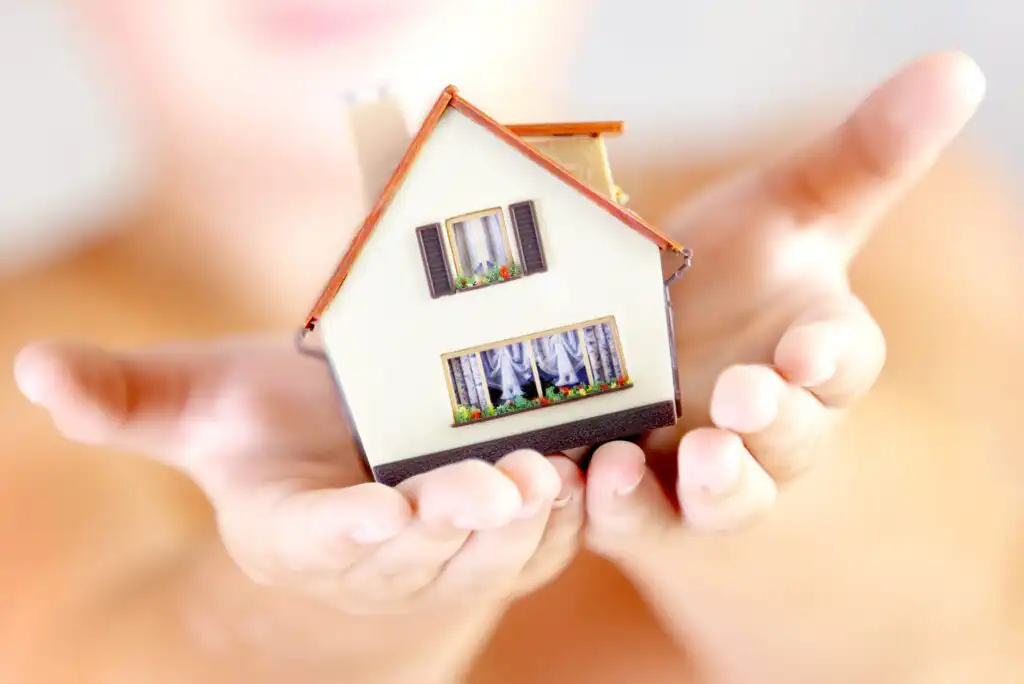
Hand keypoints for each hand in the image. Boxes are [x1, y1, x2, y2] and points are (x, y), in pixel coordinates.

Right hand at [13, 337, 583, 616]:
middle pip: (421, 546)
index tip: (374, 511)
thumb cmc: (277, 438)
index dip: (346, 530)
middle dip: (455, 520)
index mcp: (297, 528)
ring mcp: (451, 554)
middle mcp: (379, 554)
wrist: (352, 474)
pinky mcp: (508, 540)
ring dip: (527, 521)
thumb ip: (132, 398)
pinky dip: (570, 510)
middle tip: (493, 485)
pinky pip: (546, 537)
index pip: (317, 537)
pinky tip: (592, 467)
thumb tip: (32, 367)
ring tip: (552, 474)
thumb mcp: (206, 411)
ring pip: (495, 550)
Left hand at [583, 52, 986, 682]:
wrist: (642, 340)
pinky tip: (589, 477)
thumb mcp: (785, 208)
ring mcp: (702, 469)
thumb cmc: (729, 272)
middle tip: (751, 397)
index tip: (808, 349)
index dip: (829, 359)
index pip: (840, 362)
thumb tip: (958, 67)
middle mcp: (768, 423)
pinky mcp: (637, 501)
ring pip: (727, 496)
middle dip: (777, 421)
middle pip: (790, 437)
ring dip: (718, 482)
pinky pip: (633, 518)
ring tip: (698, 454)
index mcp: (813, 354)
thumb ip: (861, 156)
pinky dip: (619, 505)